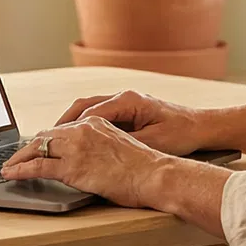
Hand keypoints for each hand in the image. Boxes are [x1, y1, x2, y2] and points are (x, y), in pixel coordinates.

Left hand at [1, 116, 177, 208]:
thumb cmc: (145, 167)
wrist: (155, 175)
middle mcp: (83, 129)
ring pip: (37, 148)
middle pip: (46, 135)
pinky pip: (38, 167)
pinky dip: (20, 170)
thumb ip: (100, 146)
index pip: (62, 127)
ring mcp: (76, 147)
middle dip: (27, 147)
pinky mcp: (72, 167)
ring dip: (19, 158)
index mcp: (96, 122)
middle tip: (15, 156)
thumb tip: (90, 159)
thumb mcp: (120, 146)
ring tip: (8, 166)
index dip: (45, 138)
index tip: (36, 146)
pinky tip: (11, 174)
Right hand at [53, 90, 211, 154]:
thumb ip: (124, 142)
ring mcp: (125, 103)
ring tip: (54, 141)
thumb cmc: (181, 133)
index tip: (52, 140)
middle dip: (62, 123)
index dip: (68, 127)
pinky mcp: (128, 111)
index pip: (89, 111)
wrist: (202, 127)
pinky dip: (84, 126)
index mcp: (127, 100)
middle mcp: (123, 97)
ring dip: (71, 124)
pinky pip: (98, 116)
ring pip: (88, 109)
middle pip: (83, 106)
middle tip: (43, 139)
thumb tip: (97, 148)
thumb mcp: (152, 141)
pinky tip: (76, 141)